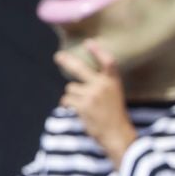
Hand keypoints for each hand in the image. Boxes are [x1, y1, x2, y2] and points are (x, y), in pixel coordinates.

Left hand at [56, 38, 136, 166]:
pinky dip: (68, 104)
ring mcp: (92, 95)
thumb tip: (74, 83)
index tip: (89, 42)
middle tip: (58, 56)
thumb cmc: (114, 115)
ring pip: (70, 89)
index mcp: (113, 81)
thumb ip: (100, 85)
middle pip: (80, 69)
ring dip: (73, 96)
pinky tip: (78, 110)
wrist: (116, 133)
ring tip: (85, 106)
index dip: (98, 51)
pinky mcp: (83, 105)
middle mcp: (102, 85)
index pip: (107, 62)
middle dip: (67, 61)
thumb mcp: (114, 95)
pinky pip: (67, 99)